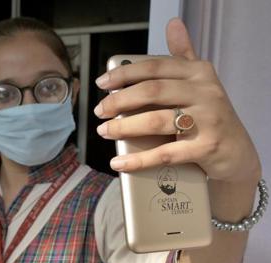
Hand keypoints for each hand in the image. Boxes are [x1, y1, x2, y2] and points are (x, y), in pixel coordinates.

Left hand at [94, 18, 260, 183]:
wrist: (238, 153)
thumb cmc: (209, 116)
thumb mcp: (199, 83)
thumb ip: (183, 55)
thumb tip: (173, 24)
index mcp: (199, 73)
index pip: (155, 67)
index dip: (124, 74)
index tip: (102, 83)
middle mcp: (206, 92)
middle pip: (152, 91)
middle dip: (119, 101)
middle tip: (99, 110)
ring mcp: (208, 120)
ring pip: (156, 121)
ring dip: (124, 127)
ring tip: (104, 131)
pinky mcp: (207, 147)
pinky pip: (165, 154)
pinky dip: (138, 160)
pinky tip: (118, 162)